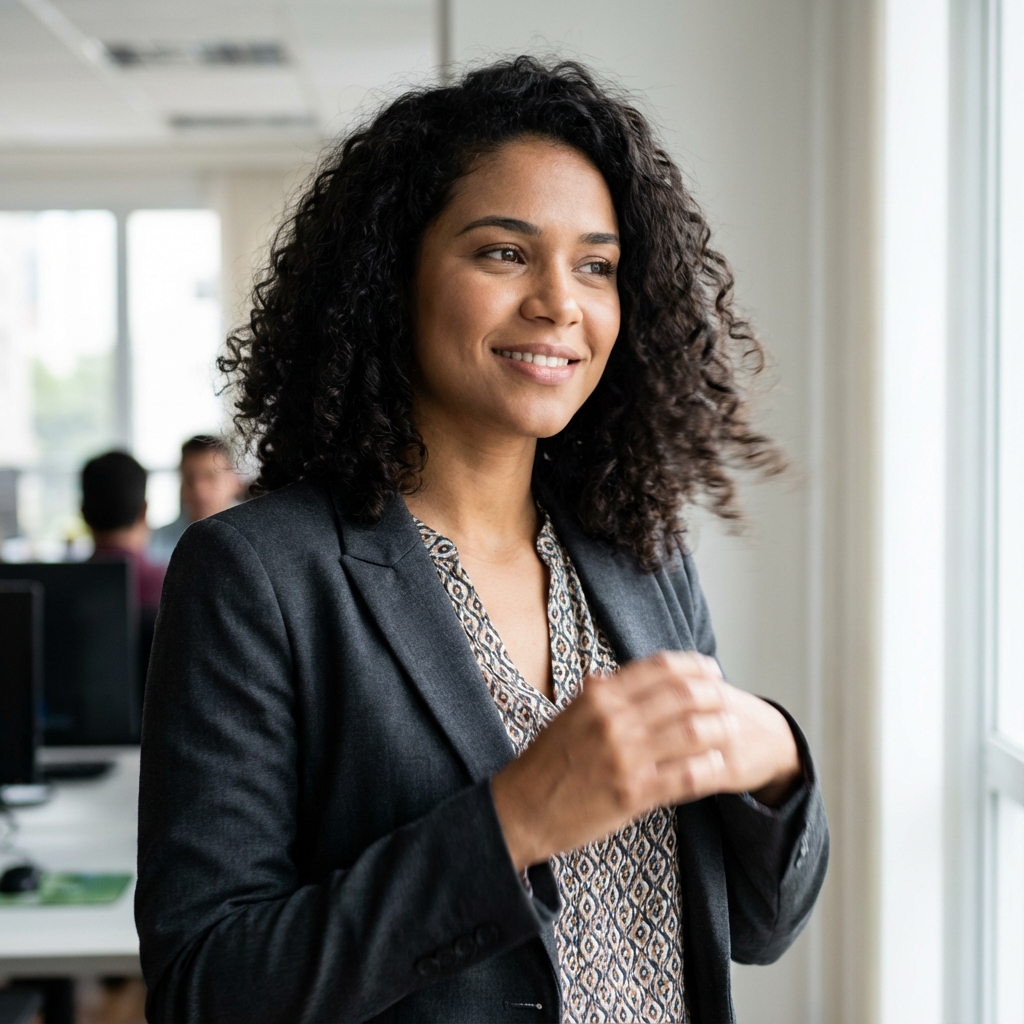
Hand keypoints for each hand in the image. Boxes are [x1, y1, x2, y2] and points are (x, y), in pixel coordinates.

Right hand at [491, 651, 801, 870]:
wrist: (521, 810)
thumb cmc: (546, 764)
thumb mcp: (568, 716)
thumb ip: (597, 695)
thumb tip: (611, 676)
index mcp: (599, 697)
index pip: (660, 668)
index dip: (694, 666)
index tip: (711, 670)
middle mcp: (613, 721)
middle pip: (683, 696)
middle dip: (714, 695)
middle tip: (726, 699)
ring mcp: (625, 758)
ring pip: (693, 733)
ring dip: (720, 729)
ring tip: (731, 729)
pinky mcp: (633, 794)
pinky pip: (686, 776)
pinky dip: (710, 767)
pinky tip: (718, 764)